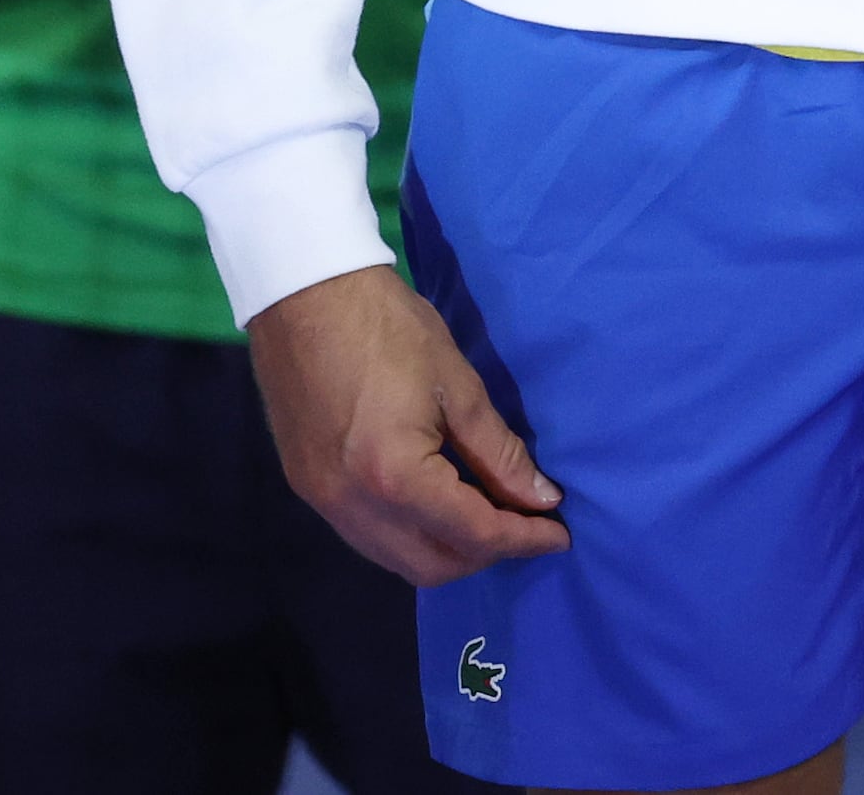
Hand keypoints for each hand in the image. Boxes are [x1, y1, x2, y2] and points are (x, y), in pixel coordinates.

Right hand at [243, 264, 568, 584]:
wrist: (304, 298)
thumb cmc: (390, 330)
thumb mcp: (459, 387)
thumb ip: (500, 452)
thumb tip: (541, 498)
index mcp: (394, 477)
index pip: (472, 532)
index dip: (522, 538)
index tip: (559, 534)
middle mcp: (353, 506)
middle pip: (431, 565)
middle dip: (487, 555)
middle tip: (527, 526)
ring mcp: (323, 503)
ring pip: (396, 560)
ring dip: (448, 551)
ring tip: (491, 519)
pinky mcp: (307, 490)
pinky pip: (369, 538)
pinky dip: (412, 536)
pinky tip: (441, 508)